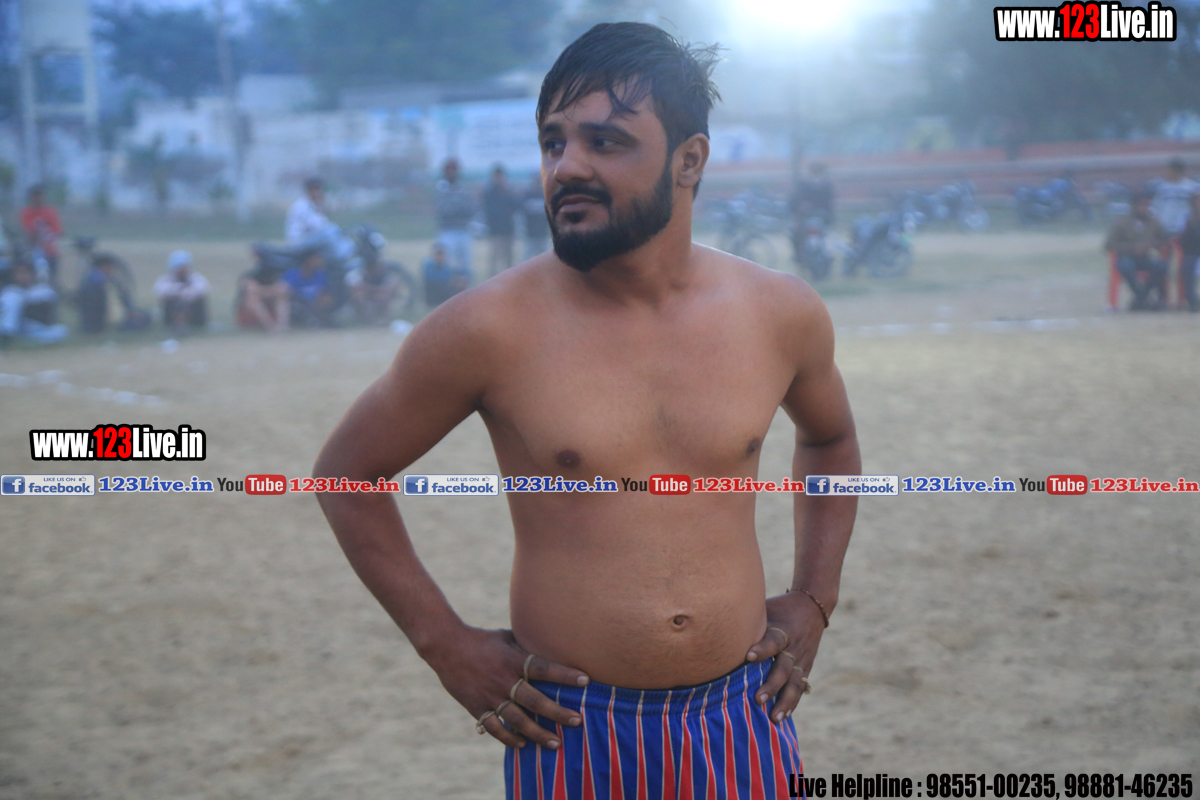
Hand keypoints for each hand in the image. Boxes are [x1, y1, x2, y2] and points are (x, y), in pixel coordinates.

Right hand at [428, 626, 588, 748]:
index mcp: (512, 659)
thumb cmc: (482, 639)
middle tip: (577, 721)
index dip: (564, 675)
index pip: (543, 668)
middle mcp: (503, 679)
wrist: (446, 646)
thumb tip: (552, 647)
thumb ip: (527, 646)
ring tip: (556, 743)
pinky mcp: (476, 707)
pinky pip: (494, 727)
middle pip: (535, 700)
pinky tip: (523, 744)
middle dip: (558, 713)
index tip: (585, 680)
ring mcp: (489, 695)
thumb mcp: (507, 637)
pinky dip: (508, 737)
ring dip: (538, 733)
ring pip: (517, 719)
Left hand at [744, 591, 826, 721]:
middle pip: (784, 668)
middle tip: (758, 699)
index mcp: (783, 629)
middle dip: (772, 685)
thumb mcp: (765, 609)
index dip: (762, 649)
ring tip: (774, 718)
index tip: (748, 657)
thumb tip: (716, 622)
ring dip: (784, 701)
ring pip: (795, 683)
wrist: (811, 606)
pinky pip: (800, 688)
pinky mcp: (806, 667)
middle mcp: (794, 646)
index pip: (773, 640)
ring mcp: (802, 659)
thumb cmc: (778, 608)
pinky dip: (792, 703)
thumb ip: (748, 619)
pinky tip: (782, 717)